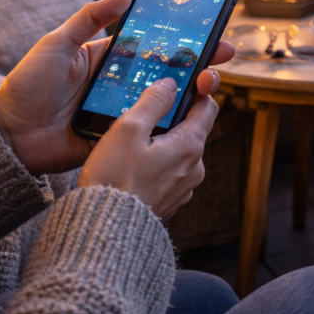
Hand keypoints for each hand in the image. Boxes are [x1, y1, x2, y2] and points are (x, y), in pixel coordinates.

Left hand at [0, 0, 234, 175]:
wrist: (8, 135)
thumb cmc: (27, 85)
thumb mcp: (57, 43)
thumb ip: (89, 18)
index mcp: (109, 59)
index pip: (154, 46)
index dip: (182, 40)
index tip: (209, 31)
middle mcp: (120, 85)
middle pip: (167, 74)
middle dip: (198, 65)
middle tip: (221, 58)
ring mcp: (121, 114)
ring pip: (163, 105)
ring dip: (190, 96)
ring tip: (209, 85)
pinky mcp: (117, 140)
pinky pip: (147, 135)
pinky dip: (169, 129)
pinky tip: (190, 120)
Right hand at [76, 77, 217, 219]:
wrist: (105, 229)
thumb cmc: (114, 177)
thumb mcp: (129, 128)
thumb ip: (153, 101)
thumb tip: (170, 84)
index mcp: (190, 146)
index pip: (208, 107)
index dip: (196, 92)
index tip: (177, 86)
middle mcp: (195, 168)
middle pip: (192, 130)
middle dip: (172, 119)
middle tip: (143, 114)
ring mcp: (184, 188)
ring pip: (179, 152)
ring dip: (162, 143)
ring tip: (132, 143)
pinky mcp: (170, 202)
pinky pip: (169, 173)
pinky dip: (156, 164)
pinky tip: (131, 166)